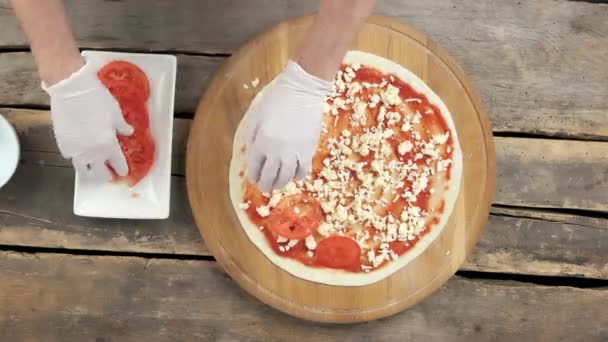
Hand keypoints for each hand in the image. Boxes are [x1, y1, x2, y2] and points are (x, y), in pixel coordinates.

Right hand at [44, 57, 132, 179]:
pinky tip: (78, 153)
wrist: (72, 90)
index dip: (122, 169)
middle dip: (106, 175)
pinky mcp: (62, 144)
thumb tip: (128, 132)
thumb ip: (122, 126)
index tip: (123, 171)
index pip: (118, 164)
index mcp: (109, 146)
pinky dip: (75, 157)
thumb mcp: (116, 113)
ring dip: (89, 171)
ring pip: (83, 169)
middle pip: (100, 172)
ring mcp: (76, 150)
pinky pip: (69, 157)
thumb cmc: (97, 99)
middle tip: (109, 175)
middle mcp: (92, 153)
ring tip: (92, 170)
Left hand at [246, 61, 331, 191]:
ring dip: (280, 184)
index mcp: (262, 142)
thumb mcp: (256, 116)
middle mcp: (277, 151)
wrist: (302, 91)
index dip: (253, 176)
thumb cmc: (276, 100)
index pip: (255, 168)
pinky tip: (293, 174)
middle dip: (265, 185)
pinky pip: (303, 171)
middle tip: (265, 186)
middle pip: (270, 177)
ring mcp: (294, 152)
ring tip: (278, 184)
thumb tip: (252, 155)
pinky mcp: (309, 150)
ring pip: (286, 177)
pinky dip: (297, 176)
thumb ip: (251, 138)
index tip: (254, 179)